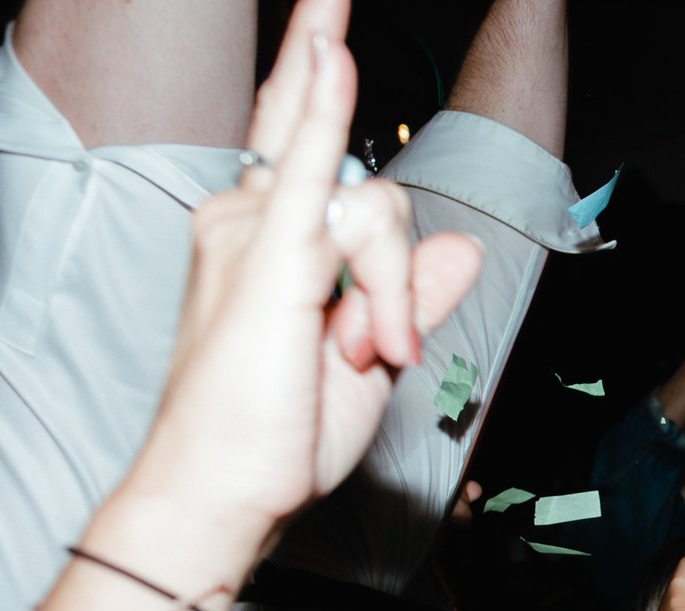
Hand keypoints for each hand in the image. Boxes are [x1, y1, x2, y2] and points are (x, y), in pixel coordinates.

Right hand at [114, 0, 483, 561]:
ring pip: (375, 214)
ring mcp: (253, 231)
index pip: (301, 137)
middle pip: (373, 198)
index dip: (315, 69)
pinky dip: (324, 107)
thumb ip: (412, 295)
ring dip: (391, 295)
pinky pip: (309, 163)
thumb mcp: (372, 360)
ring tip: (367, 356)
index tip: (328, 7)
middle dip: (397, 275)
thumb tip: (462, 244)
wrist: (223, 490)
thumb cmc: (280, 435)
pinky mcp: (271, 256)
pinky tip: (331, 43)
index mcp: (268, 237)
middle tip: (380, 347)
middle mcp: (250, 219)